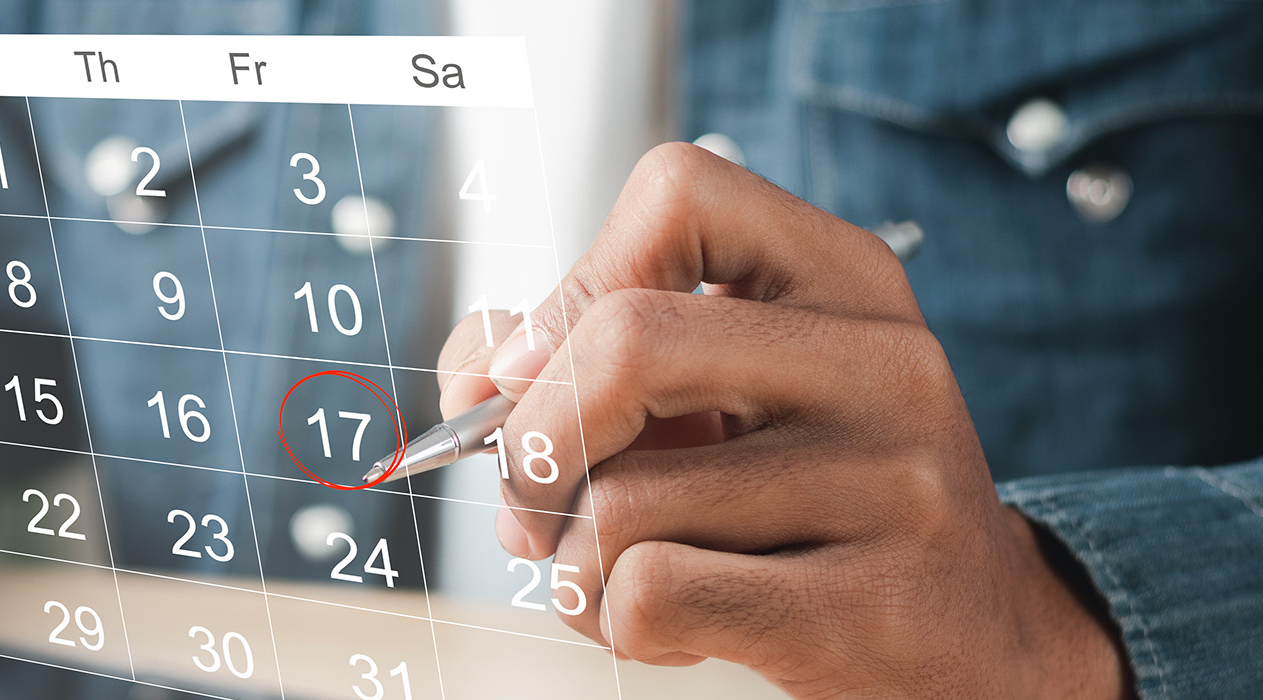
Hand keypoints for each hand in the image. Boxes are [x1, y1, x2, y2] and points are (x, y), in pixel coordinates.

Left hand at [435, 143, 1127, 697]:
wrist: (979, 638)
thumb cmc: (810, 500)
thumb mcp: (728, 394)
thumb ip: (589, 351)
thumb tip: (474, 376)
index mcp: (846, 279)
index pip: (677, 192)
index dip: (571, 283)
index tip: (532, 374)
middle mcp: (884, 362)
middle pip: (626, 344)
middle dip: (535, 441)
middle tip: (533, 500)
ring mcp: (892, 483)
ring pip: (623, 501)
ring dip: (577, 559)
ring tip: (622, 574)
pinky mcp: (871, 605)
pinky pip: (651, 594)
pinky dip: (616, 622)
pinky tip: (674, 627)